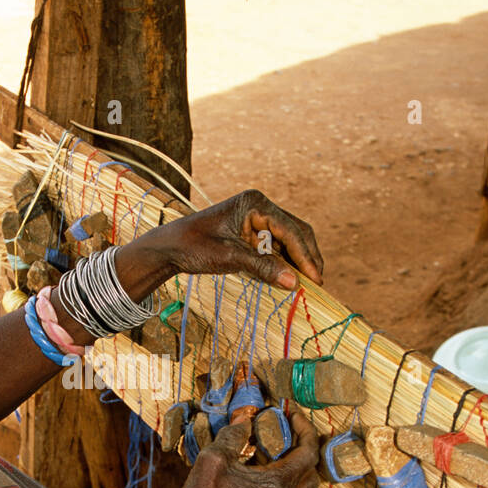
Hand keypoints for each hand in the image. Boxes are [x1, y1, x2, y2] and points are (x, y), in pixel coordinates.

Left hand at [149, 189, 322, 291]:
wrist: (170, 247)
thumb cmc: (195, 246)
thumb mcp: (230, 258)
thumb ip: (263, 268)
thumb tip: (294, 282)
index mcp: (255, 203)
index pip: (290, 229)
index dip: (305, 255)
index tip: (315, 277)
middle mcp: (260, 207)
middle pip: (295, 231)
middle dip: (307, 257)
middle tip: (317, 282)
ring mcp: (257, 219)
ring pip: (289, 240)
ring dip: (297, 261)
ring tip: (307, 283)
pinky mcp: (253, 232)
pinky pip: (276, 247)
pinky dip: (284, 262)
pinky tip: (289, 278)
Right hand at [170, 411, 320, 487]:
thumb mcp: (215, 457)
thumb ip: (233, 435)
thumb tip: (244, 417)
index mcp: (278, 483)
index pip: (309, 452)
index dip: (305, 428)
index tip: (291, 412)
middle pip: (313, 469)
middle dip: (307, 444)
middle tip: (290, 427)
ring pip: (306, 484)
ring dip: (301, 463)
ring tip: (283, 445)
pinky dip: (290, 477)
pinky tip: (270, 466)